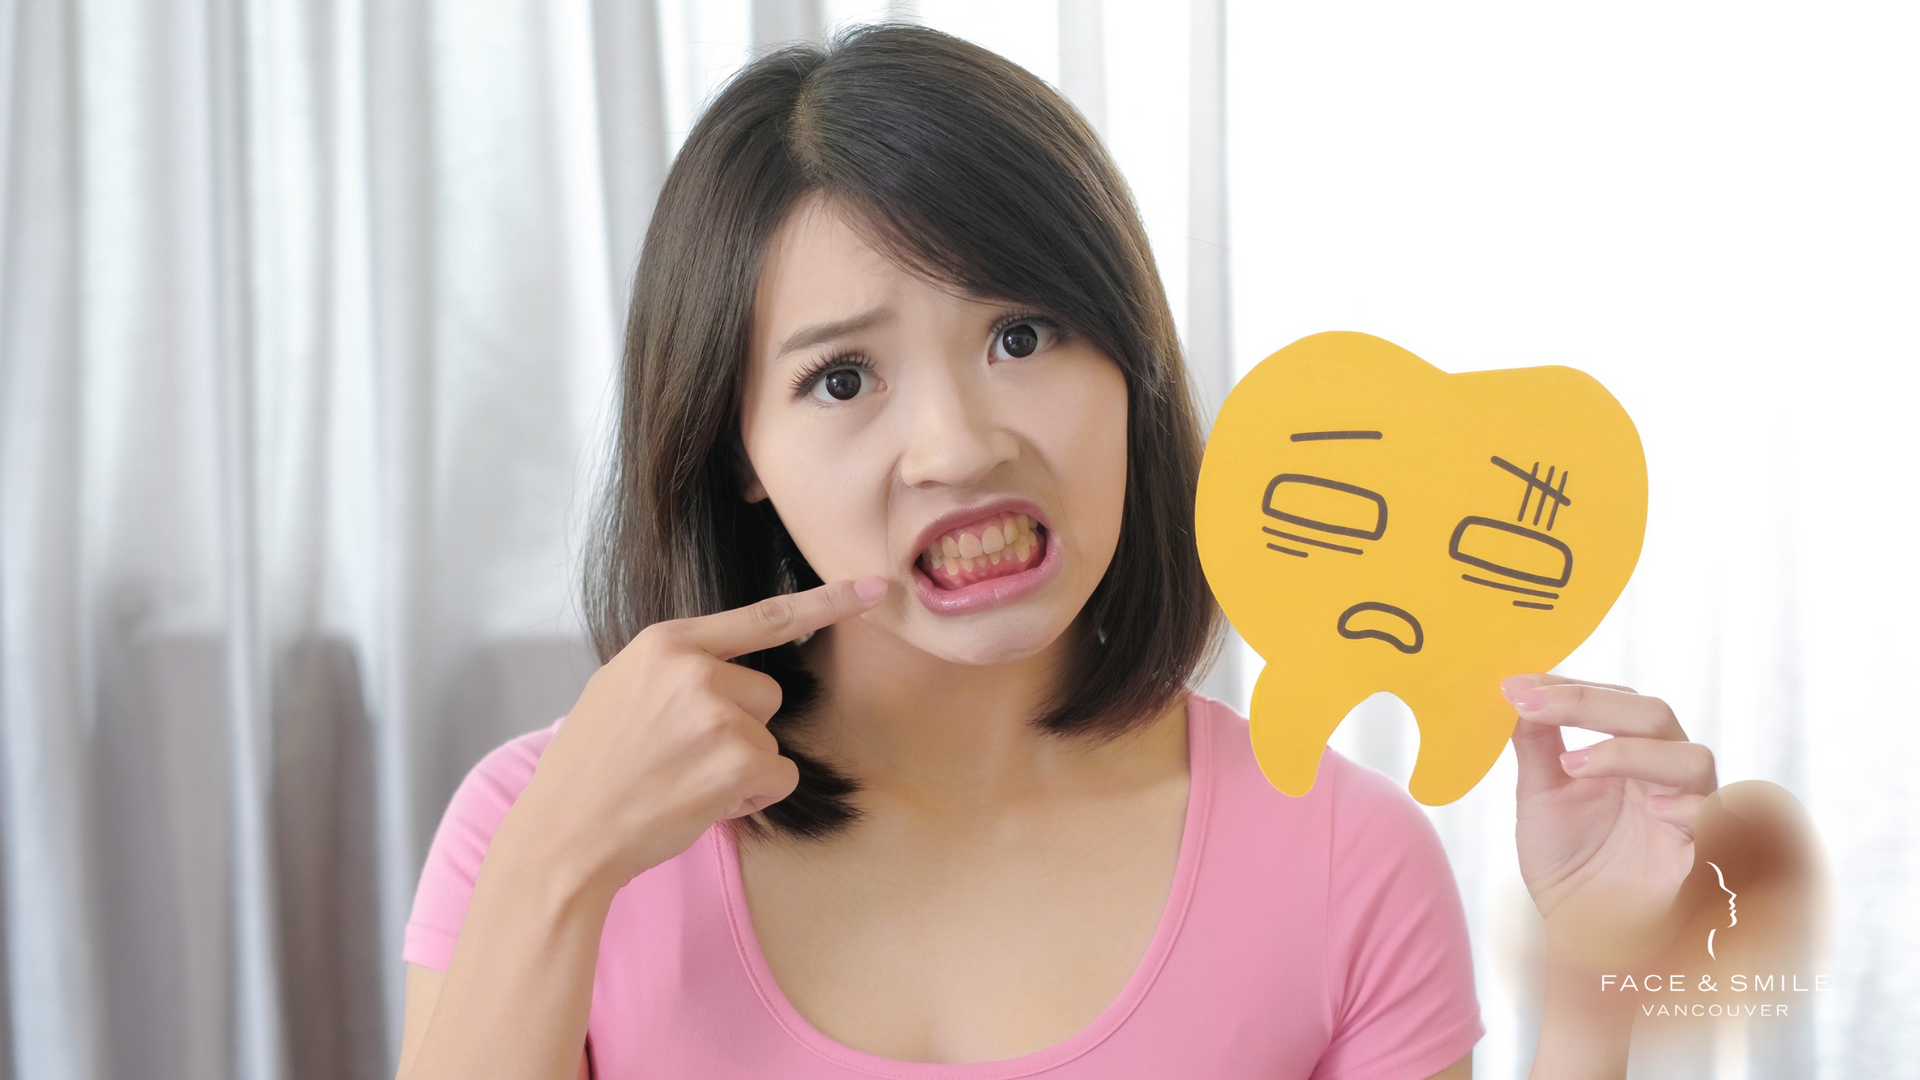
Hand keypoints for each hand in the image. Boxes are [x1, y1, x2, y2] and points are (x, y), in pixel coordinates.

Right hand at [506, 576, 888, 896]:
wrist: (565, 831)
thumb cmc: (591, 767)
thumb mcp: (620, 688)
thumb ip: (675, 669)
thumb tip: (722, 670)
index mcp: (666, 643)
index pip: (762, 616)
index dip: (826, 601)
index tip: (875, 588)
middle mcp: (696, 670)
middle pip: (766, 694)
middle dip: (738, 728)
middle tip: (679, 756)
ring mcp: (718, 714)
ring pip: (769, 740)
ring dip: (740, 767)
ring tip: (680, 780)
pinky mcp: (737, 762)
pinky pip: (776, 776)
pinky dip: (749, 797)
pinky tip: (697, 801)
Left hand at [1506, 674, 1716, 965]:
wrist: (1582, 936)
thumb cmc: (1567, 866)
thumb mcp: (1540, 798)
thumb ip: (1536, 744)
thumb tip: (1518, 688)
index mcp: (1631, 754)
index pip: (1616, 700)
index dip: (1570, 687)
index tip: (1515, 686)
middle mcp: (1666, 775)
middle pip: (1654, 714)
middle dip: (1591, 703)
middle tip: (1531, 706)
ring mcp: (1690, 812)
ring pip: (1691, 758)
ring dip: (1630, 752)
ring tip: (1572, 765)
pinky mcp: (1706, 856)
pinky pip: (1718, 819)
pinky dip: (1686, 807)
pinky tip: (1648, 809)